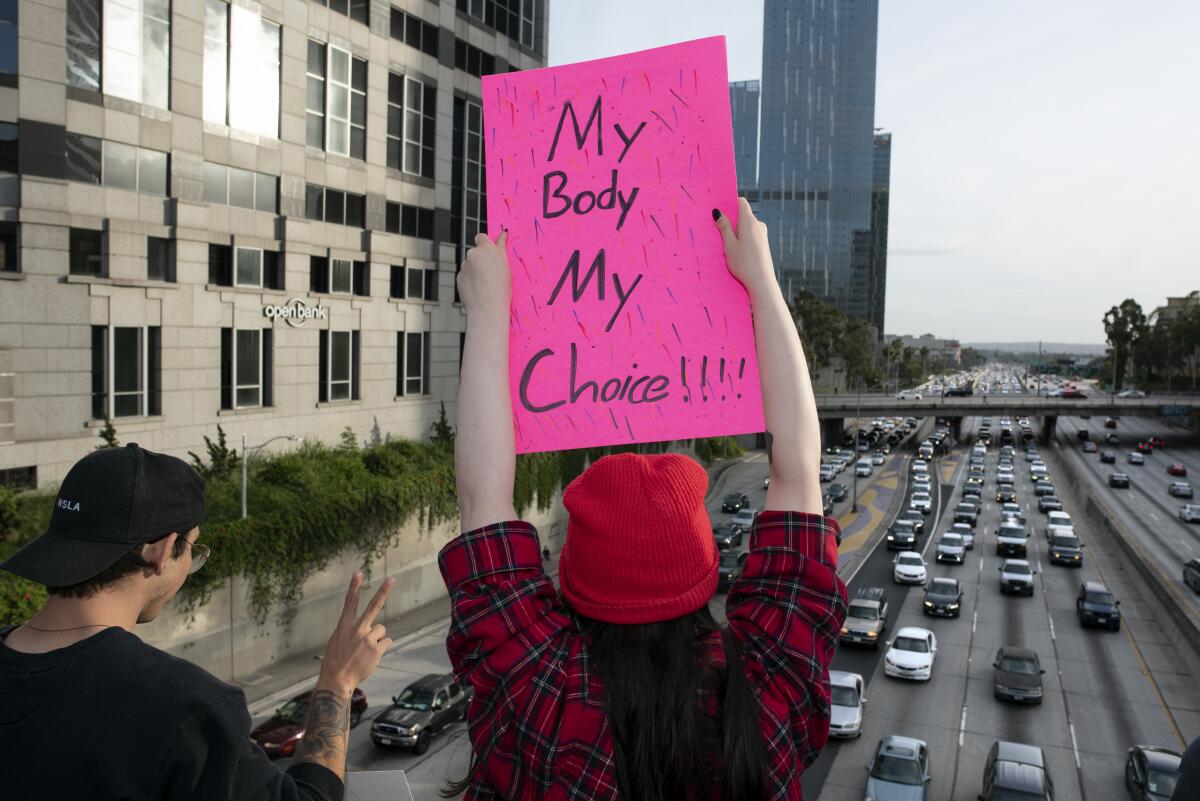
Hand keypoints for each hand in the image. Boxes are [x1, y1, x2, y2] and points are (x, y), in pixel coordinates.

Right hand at [318, 572, 394, 694]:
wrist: (336, 680)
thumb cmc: (336, 660)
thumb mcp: (338, 640)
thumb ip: (353, 631)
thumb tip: (371, 628)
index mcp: (344, 625)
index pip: (350, 602)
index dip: (354, 587)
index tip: (358, 572)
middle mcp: (357, 629)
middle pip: (373, 606)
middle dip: (383, 591)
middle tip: (393, 579)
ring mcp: (367, 638)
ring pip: (382, 630)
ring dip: (377, 638)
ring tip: (365, 650)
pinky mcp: (376, 649)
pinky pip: (386, 642)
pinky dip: (381, 648)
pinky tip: (370, 657)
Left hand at [457, 231, 510, 319]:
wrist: (487, 307)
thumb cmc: (501, 287)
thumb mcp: (506, 265)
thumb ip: (501, 246)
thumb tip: (503, 232)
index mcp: (485, 248)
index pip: (481, 237)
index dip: (485, 245)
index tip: (490, 255)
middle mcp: (472, 254)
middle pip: (475, 252)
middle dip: (480, 259)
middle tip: (491, 273)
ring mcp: (463, 266)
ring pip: (469, 264)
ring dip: (475, 270)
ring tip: (485, 284)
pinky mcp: (458, 277)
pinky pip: (465, 275)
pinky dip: (470, 280)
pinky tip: (478, 290)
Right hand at [714, 198, 775, 296]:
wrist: (762, 282)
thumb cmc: (744, 263)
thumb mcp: (729, 245)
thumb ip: (724, 227)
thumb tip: (718, 212)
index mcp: (750, 222)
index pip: (741, 202)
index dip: (730, 203)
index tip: (720, 210)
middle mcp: (759, 225)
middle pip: (743, 215)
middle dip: (731, 221)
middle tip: (719, 232)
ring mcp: (763, 234)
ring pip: (746, 227)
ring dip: (736, 232)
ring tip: (727, 246)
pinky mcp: (764, 244)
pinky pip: (750, 235)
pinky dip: (742, 239)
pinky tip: (737, 252)